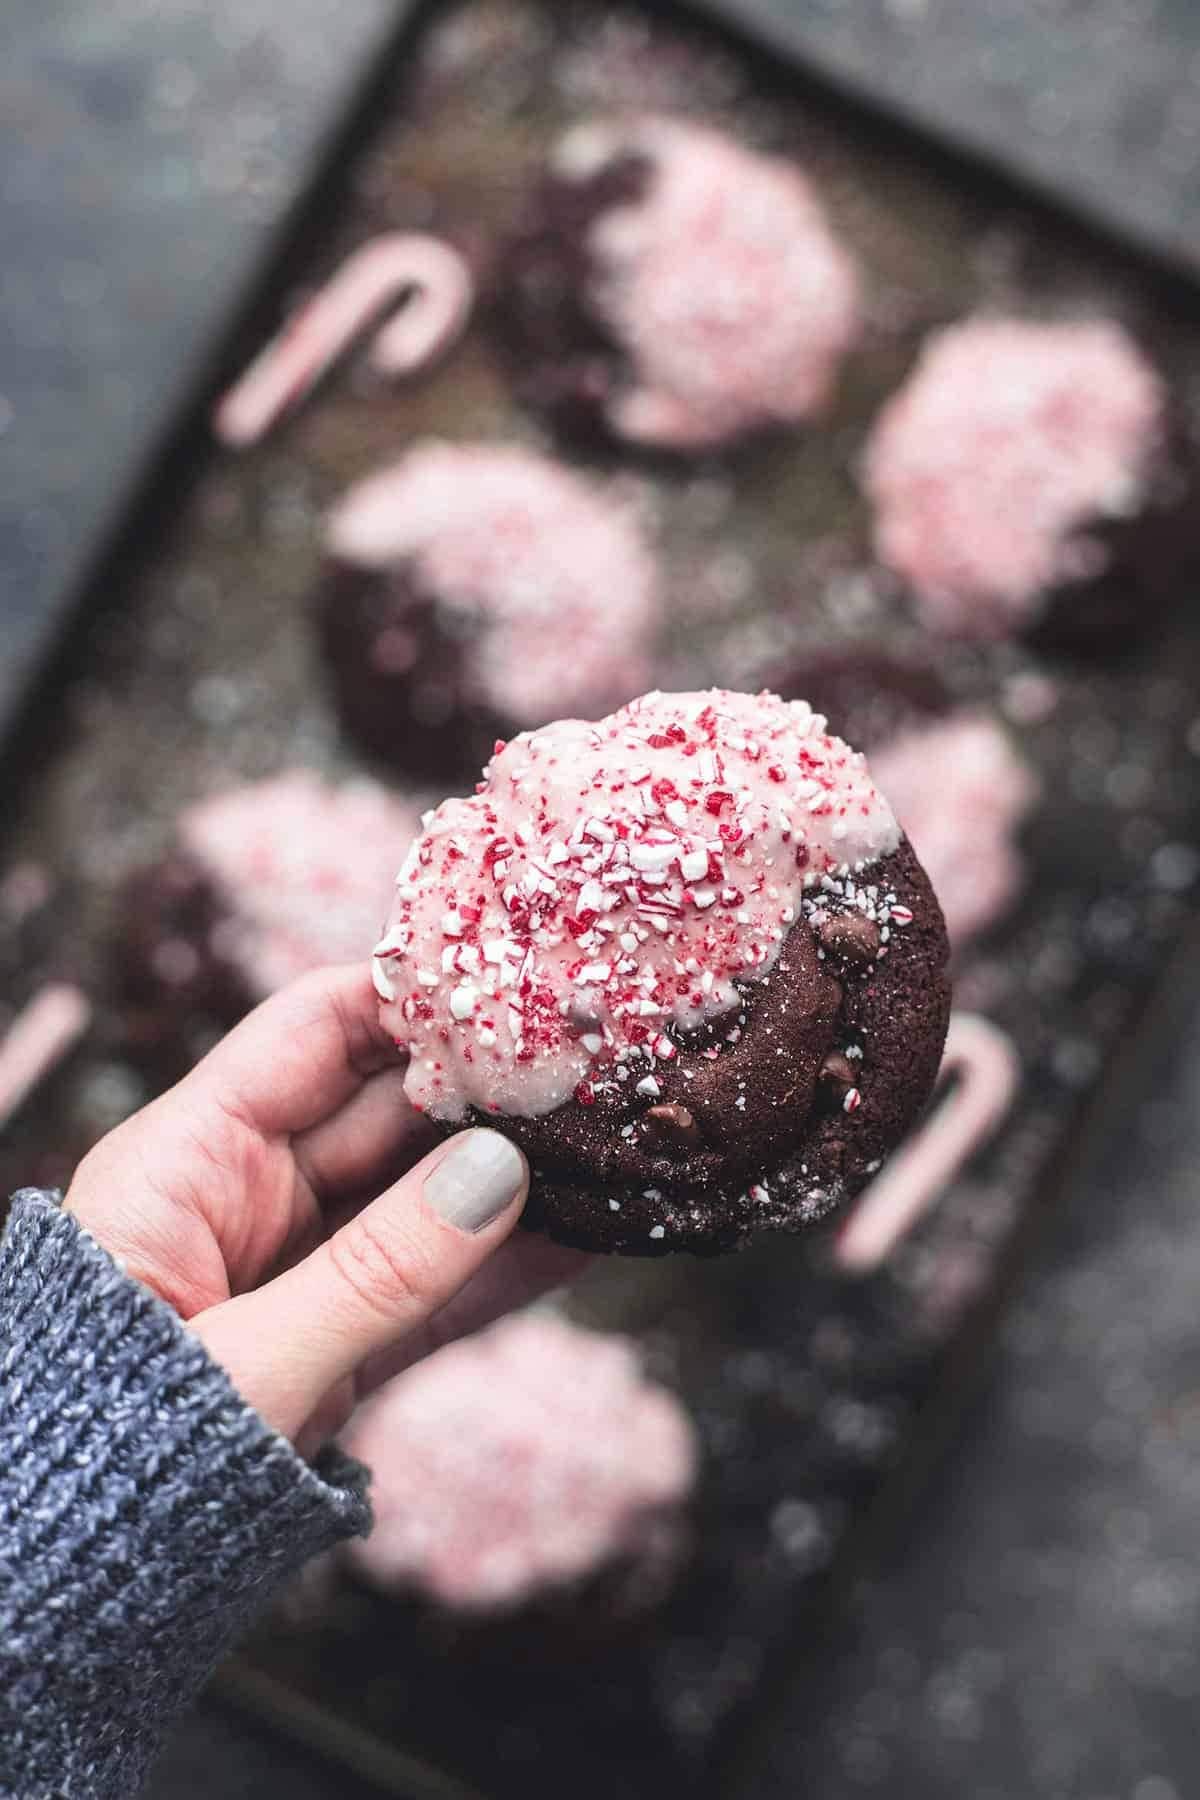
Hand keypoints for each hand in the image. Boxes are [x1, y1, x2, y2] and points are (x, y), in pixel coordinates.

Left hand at [66, 965, 582, 1451]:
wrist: (73, 1591)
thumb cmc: (111, 1461)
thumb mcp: (246, 1364)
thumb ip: (377, 1272)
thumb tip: (501, 1173)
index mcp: (187, 1161)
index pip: (311, 1032)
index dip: (407, 999)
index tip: (508, 983)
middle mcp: (246, 1197)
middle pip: (387, 1108)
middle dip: (486, 1084)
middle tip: (592, 1063)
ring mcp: (300, 1269)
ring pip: (426, 1197)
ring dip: (516, 1176)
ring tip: (610, 1139)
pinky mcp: (342, 1344)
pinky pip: (437, 1288)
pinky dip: (507, 1267)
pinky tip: (587, 1234)